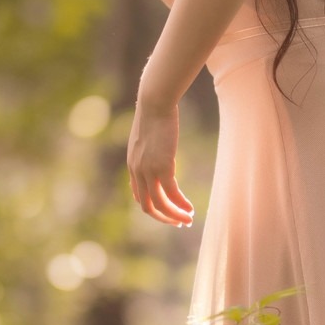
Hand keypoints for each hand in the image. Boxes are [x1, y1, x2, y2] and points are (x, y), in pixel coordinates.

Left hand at [127, 100, 194, 226]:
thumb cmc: (154, 114)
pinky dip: (181, 205)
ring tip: (188, 220)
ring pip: (160, 204)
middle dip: (163, 217)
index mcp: (133, 166)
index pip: (139, 195)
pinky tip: (190, 208)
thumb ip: (150, 148)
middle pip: (147, 206)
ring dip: (174, 216)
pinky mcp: (162, 166)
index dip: (153, 207)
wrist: (155, 102)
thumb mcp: (148, 136)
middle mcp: (137, 171)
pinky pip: (172, 194)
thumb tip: (159, 148)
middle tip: (178, 222)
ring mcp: (148, 170)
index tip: (167, 211)